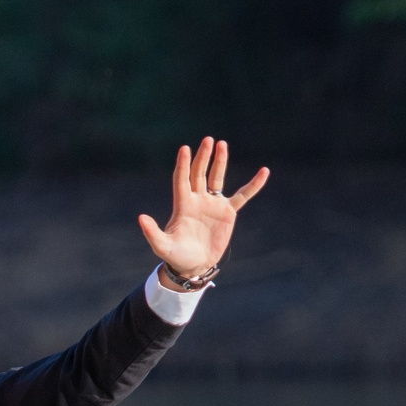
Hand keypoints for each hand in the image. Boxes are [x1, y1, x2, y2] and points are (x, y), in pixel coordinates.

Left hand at [137, 137, 269, 281]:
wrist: (194, 265)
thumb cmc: (176, 255)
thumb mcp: (162, 246)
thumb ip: (152, 233)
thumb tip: (141, 218)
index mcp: (182, 204)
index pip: (182, 179)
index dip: (183, 165)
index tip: (184, 149)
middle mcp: (197, 199)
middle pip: (200, 173)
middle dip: (203, 157)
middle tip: (208, 140)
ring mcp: (213, 204)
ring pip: (217, 178)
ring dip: (220, 162)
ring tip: (222, 145)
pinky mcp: (227, 212)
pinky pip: (243, 195)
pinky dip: (253, 185)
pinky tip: (264, 172)